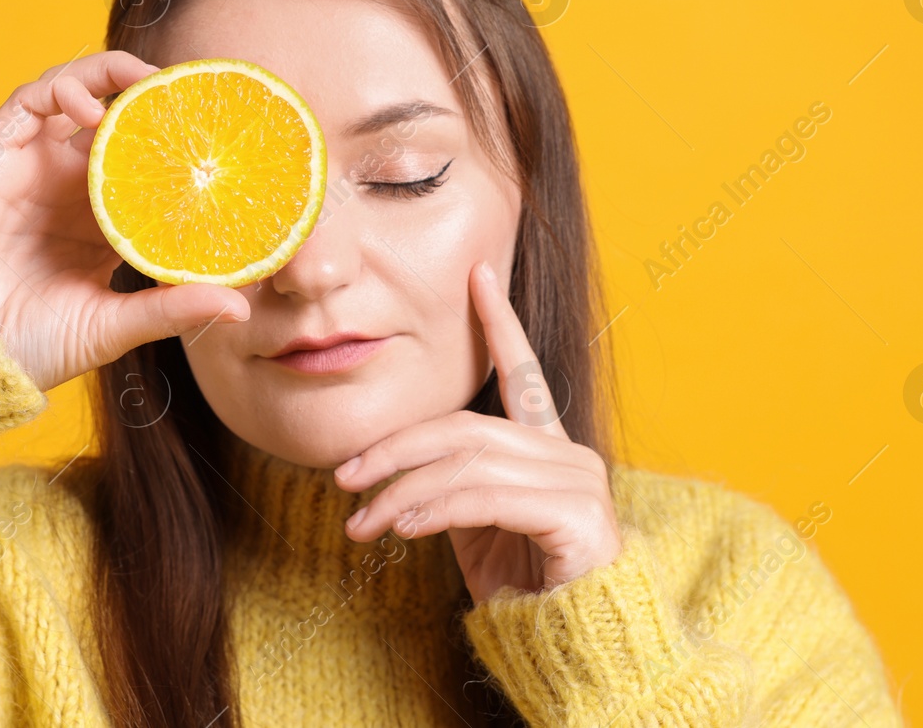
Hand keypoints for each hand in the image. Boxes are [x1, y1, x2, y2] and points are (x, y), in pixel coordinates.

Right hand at [0, 50, 250, 392]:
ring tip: (152, 83)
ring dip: (115, 77)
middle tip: (198, 95)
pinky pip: (30, 101)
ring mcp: (32, 167)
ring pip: (78, 96)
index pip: (149, 165)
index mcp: (101, 223)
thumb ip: (171, 309)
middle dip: (157, 100)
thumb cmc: (28, 348)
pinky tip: (95, 109)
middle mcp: (69, 187)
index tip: (226, 135)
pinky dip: (65, 89)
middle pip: (119, 120)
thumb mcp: (113, 327)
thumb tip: (240, 305)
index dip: (182, 143)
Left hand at [333, 260, 621, 602]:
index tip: (478, 274)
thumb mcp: (474, 528)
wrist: (575, 649)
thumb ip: (448, 487)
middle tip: (344, 476)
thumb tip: (391, 474)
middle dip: (395, 448)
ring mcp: (578, 481)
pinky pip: (485, 497)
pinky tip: (402, 527)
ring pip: (466, 463)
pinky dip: (434, 509)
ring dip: (400, 491)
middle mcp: (569, 454)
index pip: (521, 373)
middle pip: (465, 428)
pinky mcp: (577, 515)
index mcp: (549, 449)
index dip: (499, 321)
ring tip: (360, 520)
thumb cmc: (524, 589)